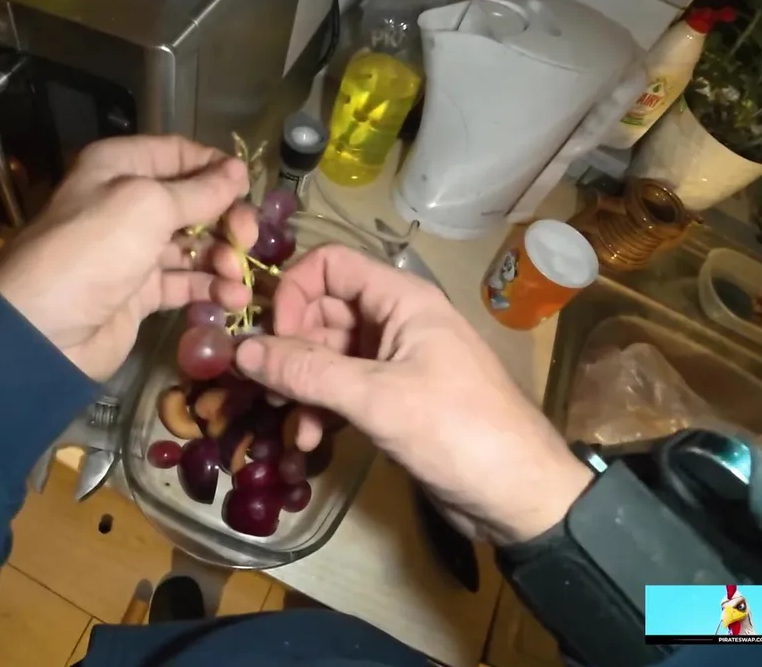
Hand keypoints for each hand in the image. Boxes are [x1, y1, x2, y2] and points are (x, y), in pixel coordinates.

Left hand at [0, 136, 258, 381]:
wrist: (45, 327)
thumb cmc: (94, 249)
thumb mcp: (148, 206)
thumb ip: (199, 191)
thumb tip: (237, 172)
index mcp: (120, 166)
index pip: (180, 154)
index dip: (217, 168)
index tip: (248, 189)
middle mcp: (128, 203)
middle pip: (193, 201)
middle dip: (226, 219)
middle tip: (247, 241)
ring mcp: (134, 250)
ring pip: (193, 245)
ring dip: (223, 258)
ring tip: (238, 278)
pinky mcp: (140, 292)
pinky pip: (184, 282)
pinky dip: (210, 288)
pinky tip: (232, 298)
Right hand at [234, 245, 591, 544]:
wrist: (520, 496)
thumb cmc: (458, 432)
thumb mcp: (377, 398)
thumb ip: (307, 371)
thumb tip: (241, 352)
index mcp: (402, 300)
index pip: (330, 265)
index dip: (293, 293)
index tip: (273, 340)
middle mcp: (397, 321)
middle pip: (322, 311)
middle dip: (290, 348)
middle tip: (267, 389)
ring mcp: (395, 361)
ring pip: (328, 355)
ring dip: (302, 386)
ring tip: (291, 425)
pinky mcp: (394, 399)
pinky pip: (342, 389)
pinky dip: (320, 408)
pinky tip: (309, 439)